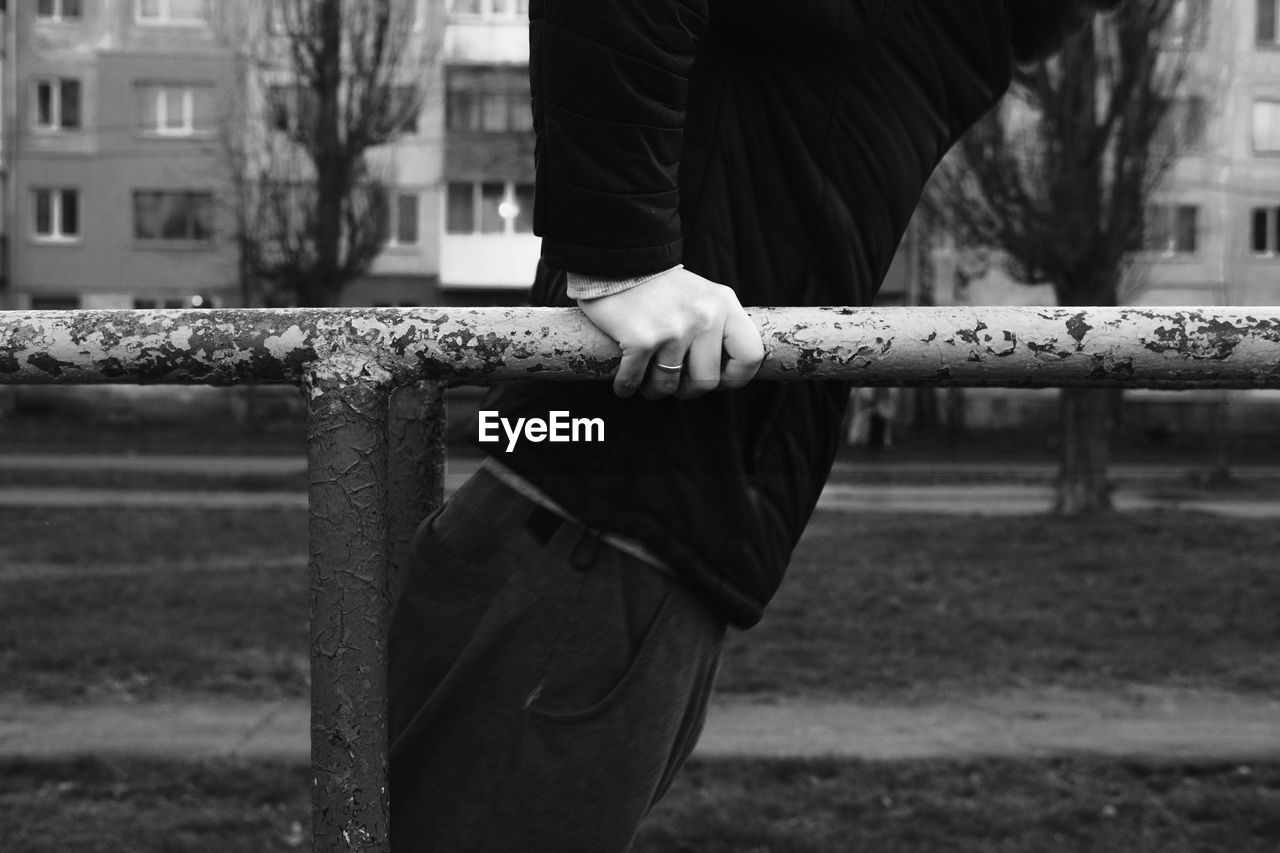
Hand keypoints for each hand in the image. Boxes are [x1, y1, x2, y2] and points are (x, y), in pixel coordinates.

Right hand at [576, 267, 763, 398]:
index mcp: (725, 304)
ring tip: (646, 379)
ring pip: (668, 385)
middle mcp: (704, 317)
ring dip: (654, 389)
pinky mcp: (643, 339)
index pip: (750, 355)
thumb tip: (724, 370)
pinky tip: (624, 383)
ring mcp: (674, 329)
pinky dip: (626, 386)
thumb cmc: (660, 287)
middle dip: (688, 390)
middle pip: (707, 381)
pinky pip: (634, 380)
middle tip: (675, 383)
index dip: (736, 378)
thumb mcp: (703, 296)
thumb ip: (718, 325)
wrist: (619, 262)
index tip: (719, 381)